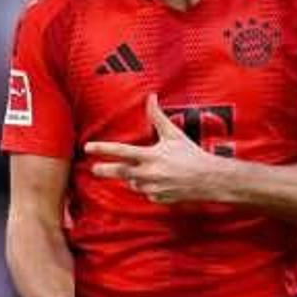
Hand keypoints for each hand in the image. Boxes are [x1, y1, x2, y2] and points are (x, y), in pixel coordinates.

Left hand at [85, 94, 222, 203]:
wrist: (209, 179)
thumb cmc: (191, 154)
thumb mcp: (173, 134)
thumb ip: (158, 116)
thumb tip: (151, 97)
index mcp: (151, 156)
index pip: (121, 151)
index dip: (103, 149)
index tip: (88, 148)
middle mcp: (149, 174)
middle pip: (119, 173)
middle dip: (104, 170)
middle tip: (93, 168)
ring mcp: (153, 188)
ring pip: (133, 184)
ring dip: (132, 178)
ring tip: (142, 170)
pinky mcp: (158, 199)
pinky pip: (147, 193)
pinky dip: (148, 187)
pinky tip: (158, 181)